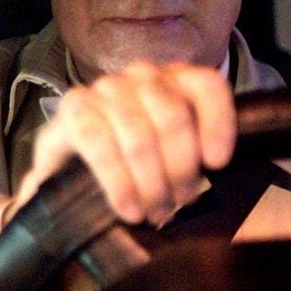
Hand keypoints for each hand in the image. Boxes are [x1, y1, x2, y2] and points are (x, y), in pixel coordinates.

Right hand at [16, 61, 235, 224]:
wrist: (74, 171)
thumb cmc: (137, 167)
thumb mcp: (176, 160)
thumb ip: (198, 159)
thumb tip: (216, 176)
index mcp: (176, 81)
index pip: (206, 86)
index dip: (217, 123)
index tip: (217, 165)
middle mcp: (142, 77)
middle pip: (172, 116)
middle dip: (180, 168)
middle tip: (181, 204)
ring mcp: (105, 89)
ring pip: (138, 135)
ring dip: (150, 183)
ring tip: (154, 213)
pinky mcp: (74, 108)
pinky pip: (98, 143)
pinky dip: (117, 182)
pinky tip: (128, 208)